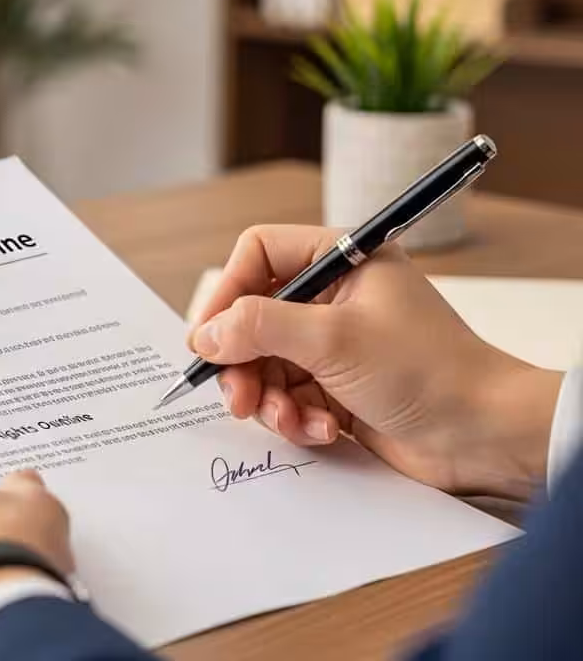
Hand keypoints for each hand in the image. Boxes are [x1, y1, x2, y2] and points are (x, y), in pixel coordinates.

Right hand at [188, 226, 562, 501]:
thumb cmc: (426, 370)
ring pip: (267, 362)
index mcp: (341, 260)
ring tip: (288, 420)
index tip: (208, 336)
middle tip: (237, 396)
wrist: (486, 436)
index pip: (259, 256)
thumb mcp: (333, 339)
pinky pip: (290, 395)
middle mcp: (334, 296)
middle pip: (254, 316)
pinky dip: (296, 417)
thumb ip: (260, 328)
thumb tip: (205, 334)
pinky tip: (324, 432)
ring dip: (270, 397)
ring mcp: (335, 343)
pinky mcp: (338, 387)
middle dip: (243, 360)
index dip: (227, 292)